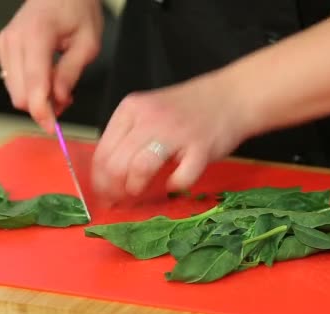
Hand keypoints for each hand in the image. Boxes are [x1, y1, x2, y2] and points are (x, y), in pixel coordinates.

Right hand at [0, 0, 102, 132]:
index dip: (43, 111)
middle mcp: (14, 40)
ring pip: (15, 92)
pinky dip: (30, 88)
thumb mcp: (88, 43)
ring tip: (60, 86)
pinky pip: (12, 82)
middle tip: (67, 100)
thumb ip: (71, 74)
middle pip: (20, 95)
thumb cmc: (76, 10)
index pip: (34, 85)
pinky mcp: (2, 49)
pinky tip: (47, 79)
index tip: (53, 127)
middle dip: (44, 106)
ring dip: (37, 99)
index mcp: (36, 35)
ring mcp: (4, 44)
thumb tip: (60, 100)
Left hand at [91, 70, 258, 203]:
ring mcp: (176, 132)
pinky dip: (174, 185)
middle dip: (114, 189)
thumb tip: (107, 178)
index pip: (103, 152)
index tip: (104, 195)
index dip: (99, 180)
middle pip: (117, 164)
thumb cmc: (186, 110)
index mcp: (131, 109)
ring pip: (140, 169)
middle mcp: (149, 118)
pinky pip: (180, 178)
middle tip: (120, 200)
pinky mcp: (201, 148)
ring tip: (140, 192)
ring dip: (136, 188)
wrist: (230, 96)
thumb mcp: (148, 113)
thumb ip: (128, 138)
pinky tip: (174, 183)